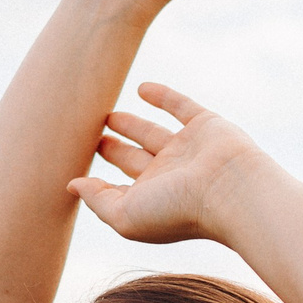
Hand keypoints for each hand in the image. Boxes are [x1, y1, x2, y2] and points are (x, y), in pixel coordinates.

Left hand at [68, 83, 271, 245]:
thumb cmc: (177, 210)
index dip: (98, 180)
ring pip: (153, 133)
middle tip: (90, 136)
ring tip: (107, 115)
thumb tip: (72, 185)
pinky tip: (141, 88)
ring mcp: (187, 150)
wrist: (230, 190)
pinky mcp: (204, 126)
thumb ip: (97, 200)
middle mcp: (168, 176)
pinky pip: (180, 107)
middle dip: (113, 149)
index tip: (74, 166)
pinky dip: (163, 96)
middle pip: (133, 159)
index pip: (119, 189)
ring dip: (131, 124)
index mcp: (151, 200)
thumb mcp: (125, 214)